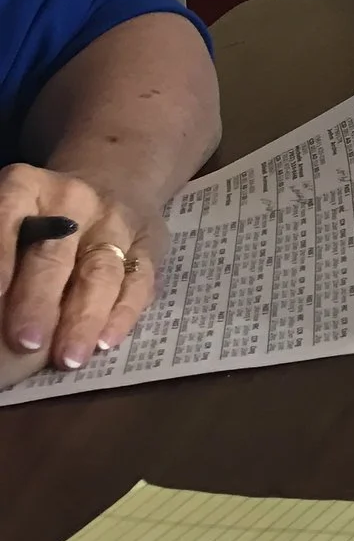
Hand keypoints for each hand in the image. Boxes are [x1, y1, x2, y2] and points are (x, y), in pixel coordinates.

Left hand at [0, 167, 166, 373]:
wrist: (115, 182)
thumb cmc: (43, 217)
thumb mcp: (15, 217)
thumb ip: (4, 252)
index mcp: (27, 188)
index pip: (8, 217)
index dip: (0, 256)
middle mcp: (75, 200)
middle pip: (56, 253)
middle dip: (40, 299)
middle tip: (25, 341)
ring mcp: (117, 221)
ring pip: (101, 272)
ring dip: (84, 317)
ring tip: (68, 357)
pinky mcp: (150, 243)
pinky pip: (139, 282)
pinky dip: (122, 314)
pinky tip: (106, 342)